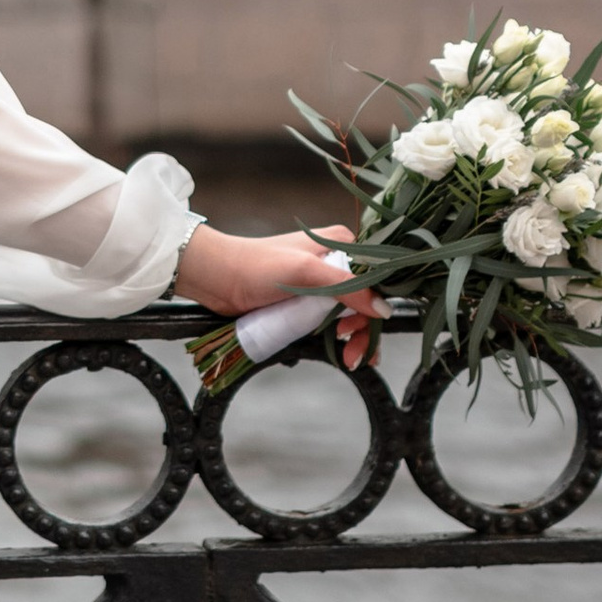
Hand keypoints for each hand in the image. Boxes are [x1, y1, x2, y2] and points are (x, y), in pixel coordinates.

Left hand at [174, 223, 378, 351]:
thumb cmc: (256, 266)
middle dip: (365, 330)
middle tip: (354, 353)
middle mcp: (334, 261)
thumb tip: (385, 309)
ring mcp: (319, 283)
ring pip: (350, 314)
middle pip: (365, 300)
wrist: (217, 278)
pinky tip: (338, 351)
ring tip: (347, 357)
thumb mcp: (306, 272)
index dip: (376, 307)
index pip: (376, 278)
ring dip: (354, 338)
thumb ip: (347, 288)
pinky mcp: (305, 301)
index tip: (364, 329)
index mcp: (341, 244)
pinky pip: (330, 321)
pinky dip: (337, 338)